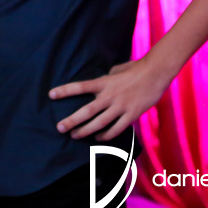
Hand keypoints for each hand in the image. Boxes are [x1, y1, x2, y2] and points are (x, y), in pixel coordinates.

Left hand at [49, 58, 174, 141]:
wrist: (156, 73)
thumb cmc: (135, 69)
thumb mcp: (116, 70)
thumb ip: (105, 79)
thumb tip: (99, 85)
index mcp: (104, 82)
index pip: (80, 87)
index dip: (64, 91)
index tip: (51, 95)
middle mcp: (109, 95)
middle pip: (86, 111)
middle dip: (71, 121)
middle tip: (59, 128)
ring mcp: (121, 106)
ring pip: (99, 123)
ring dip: (85, 131)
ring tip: (74, 136)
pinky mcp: (132, 115)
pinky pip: (116, 129)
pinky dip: (106, 135)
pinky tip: (98, 138)